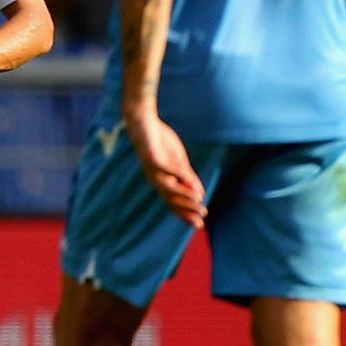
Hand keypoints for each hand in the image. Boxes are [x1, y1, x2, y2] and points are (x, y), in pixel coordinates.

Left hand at [124, 111, 206, 227]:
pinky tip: (188, 178)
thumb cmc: (161, 141)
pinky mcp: (151, 156)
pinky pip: (164, 168)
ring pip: (167, 187)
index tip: (199, 224)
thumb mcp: (179, 161)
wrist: (144, 121)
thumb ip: (187, 177)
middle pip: (170, 199)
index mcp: (162, 180)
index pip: (173, 201)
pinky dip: (177, 173)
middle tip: (201, 219)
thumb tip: (200, 195)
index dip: (186, 213)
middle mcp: (155, 178)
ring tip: (198, 202)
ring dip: (183, 195)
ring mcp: (152, 168)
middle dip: (186, 209)